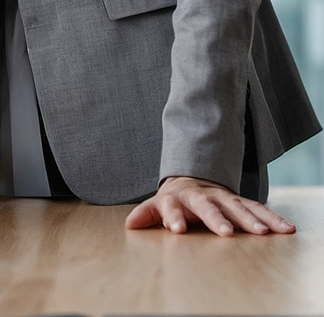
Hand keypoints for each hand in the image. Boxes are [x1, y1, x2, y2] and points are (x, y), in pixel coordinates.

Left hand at [125, 176, 295, 235]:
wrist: (193, 181)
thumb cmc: (174, 201)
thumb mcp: (157, 205)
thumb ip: (146, 214)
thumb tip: (130, 224)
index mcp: (177, 199)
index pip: (172, 207)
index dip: (172, 217)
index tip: (176, 229)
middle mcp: (201, 196)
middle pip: (207, 206)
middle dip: (217, 218)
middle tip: (225, 232)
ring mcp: (222, 197)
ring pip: (236, 206)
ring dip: (249, 219)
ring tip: (261, 233)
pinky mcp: (241, 201)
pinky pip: (259, 209)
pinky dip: (272, 218)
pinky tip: (286, 229)